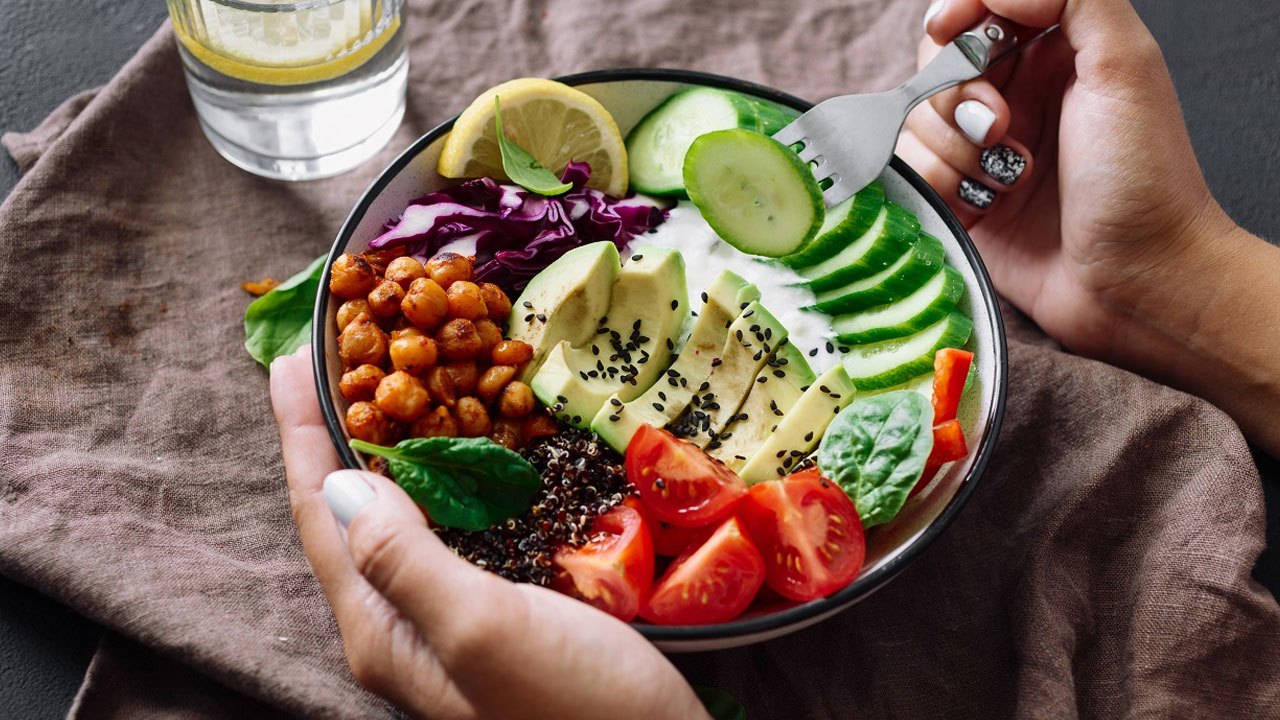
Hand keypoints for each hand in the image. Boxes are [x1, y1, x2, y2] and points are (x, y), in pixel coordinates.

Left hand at [270, 346, 708, 719]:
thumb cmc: (576, 710)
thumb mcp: (482, 630)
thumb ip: (404, 558)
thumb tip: (341, 482)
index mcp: (382, 626)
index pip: (322, 511)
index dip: (303, 430)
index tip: (292, 353)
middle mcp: (403, 622)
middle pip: (350, 510)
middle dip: (335, 429)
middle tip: (340, 351)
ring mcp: (450, 618)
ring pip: (401, 515)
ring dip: (386, 446)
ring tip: (389, 382)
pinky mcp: (500, 610)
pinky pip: (453, 527)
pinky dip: (447, 475)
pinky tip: (466, 449)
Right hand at [900, 0, 1279, 454]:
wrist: (1137, 282)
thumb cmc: (1143, 179)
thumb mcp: (1126, 63)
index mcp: (1056, 54)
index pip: (977, 11)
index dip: (956, 14)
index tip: (953, 28)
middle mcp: (1015, 97)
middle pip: (934, 63)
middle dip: (955, 91)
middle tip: (999, 127)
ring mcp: (982, 152)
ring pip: (916, 119)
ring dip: (954, 148)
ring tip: (1007, 177)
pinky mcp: (960, 200)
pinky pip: (913, 172)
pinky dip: (942, 185)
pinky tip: (987, 206)